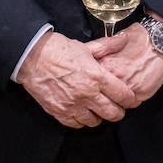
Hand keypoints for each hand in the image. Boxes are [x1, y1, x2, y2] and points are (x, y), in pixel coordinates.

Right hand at [17, 31, 138, 127]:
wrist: (32, 57)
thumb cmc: (59, 50)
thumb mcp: (86, 46)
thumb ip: (107, 45)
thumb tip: (123, 38)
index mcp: (97, 77)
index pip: (122, 95)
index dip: (130, 100)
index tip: (131, 100)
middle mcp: (87, 94)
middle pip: (112, 114)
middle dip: (119, 112)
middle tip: (118, 109)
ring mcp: (73, 105)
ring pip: (95, 122)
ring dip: (99, 117)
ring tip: (98, 110)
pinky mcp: (59, 112)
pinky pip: (76, 124)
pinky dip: (81, 120)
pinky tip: (82, 112)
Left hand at [88, 23, 162, 105]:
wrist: (160, 41)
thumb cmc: (139, 38)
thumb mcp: (115, 39)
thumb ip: (100, 50)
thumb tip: (88, 60)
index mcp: (106, 65)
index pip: (91, 83)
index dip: (93, 83)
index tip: (94, 83)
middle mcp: (116, 78)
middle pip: (102, 96)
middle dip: (104, 95)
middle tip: (109, 89)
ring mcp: (129, 87)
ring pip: (117, 103)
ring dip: (118, 99)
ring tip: (123, 88)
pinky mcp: (142, 93)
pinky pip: (132, 104)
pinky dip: (132, 99)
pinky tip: (134, 88)